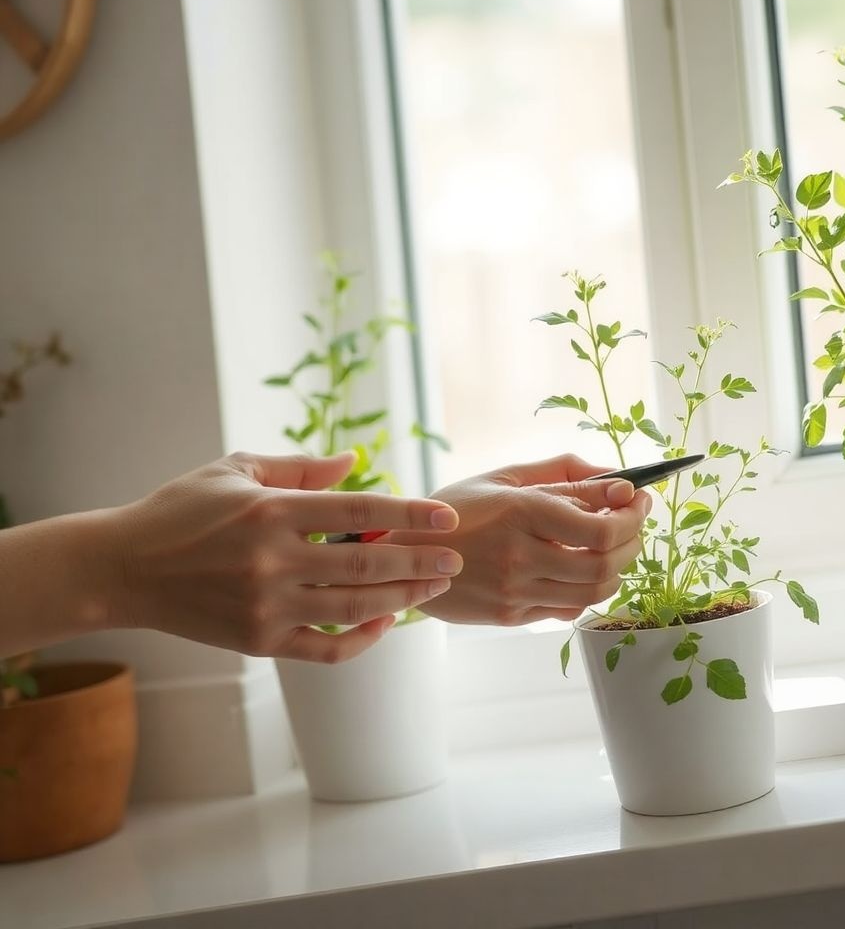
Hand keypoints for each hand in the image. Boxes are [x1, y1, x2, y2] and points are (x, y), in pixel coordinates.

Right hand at [106, 452, 461, 662]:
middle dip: (419, 562)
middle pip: (367, 565)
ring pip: (354, 609)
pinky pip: (326, 649)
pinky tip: (383, 623)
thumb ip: (300, 468)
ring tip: (432, 587)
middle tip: (454, 559)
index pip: (360, 511)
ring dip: (402, 599)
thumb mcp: (236, 471)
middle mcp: (273, 560)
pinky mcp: (259, 640)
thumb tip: (356, 463)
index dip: (410, 514)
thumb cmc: (182, 511)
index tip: (445, 518)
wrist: (122, 568)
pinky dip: (361, 640)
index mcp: (272, 510)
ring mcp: (267, 605)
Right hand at [397, 454, 649, 626]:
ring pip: (593, 593)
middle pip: (605, 565)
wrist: (405, 554)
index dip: (634, 517)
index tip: (641, 500)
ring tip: (614, 546)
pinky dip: (588, 590)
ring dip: (618, 569)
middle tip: (635, 523)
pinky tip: (582, 569)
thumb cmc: (461, 508)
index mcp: (522, 512)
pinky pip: (568, 610)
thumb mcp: (509, 477)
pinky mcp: (510, 616)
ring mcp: (515, 591)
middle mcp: (520, 556)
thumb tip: (622, 482)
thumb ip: (569, 475)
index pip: (602, 529)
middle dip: (634, 543)